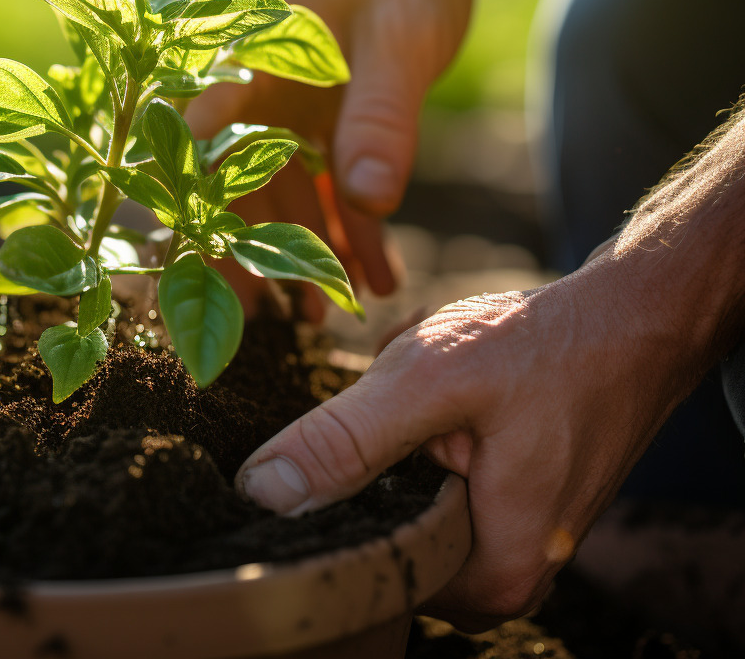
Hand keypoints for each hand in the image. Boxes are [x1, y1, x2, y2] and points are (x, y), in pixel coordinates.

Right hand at [190, 0, 474, 296]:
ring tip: (342, 308)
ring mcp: (272, 87)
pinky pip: (319, 170)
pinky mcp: (308, 100)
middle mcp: (238, 68)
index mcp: (230, 41)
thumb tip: (370, 204)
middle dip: (260, 249)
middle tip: (290, 319)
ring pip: (277, 182)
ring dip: (310, 244)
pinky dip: (346, 216)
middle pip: (229, 174)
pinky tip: (377, 267)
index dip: (203, 218)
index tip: (224, 284)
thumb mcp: (401, 35)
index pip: (196, 143)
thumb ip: (381, 118)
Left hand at [234, 256, 706, 630]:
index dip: (328, 516)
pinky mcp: (514, 509)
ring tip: (440, 398)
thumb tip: (264, 493)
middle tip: (403, 410)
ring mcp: (516, 545)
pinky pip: (440, 483)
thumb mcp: (430, 378)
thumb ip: (346, 440)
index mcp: (493, 577)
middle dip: (377, 466)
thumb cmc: (543, 347)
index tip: (322, 459)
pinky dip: (429, 434)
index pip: (370, 578)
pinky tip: (450, 394)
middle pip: (389, 538)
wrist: (635, 319)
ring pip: (411, 503)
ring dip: (404, 442)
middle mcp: (510, 578)